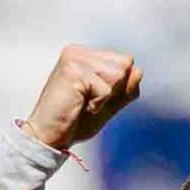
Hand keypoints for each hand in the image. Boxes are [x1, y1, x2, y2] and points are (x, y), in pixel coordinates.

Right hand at [22, 46, 141, 151]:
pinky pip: (106, 88)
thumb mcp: (108, 103)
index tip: (95, 97)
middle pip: (125, 63)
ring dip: (105, 97)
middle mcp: (78, 52)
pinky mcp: (73, 71)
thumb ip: (126, 88)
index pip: (125, 61)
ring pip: (117, 74)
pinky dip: (98, 103)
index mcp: (86, 55)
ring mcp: (74, 58)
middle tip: (88, 100)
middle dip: (114, 89)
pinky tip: (79, 106)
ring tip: (83, 102)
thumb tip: (139, 71)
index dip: (120, 86)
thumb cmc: (75, 121)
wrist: (50, 137)